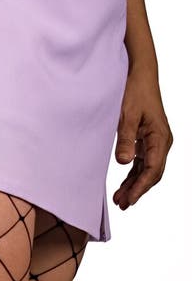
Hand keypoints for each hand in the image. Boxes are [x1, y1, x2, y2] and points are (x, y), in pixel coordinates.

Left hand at [113, 65, 173, 209]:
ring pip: (147, 171)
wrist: (139, 75)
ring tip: (119, 201)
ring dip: (134, 186)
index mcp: (160, 137)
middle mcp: (162, 142)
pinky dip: (133, 177)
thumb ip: (126, 139)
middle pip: (152, 174)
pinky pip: (142, 164)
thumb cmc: (135, 91)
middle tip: (121, 205)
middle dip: (137, 191)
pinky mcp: (147, 142)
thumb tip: (124, 162)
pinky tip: (123, 187)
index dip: (141, 187)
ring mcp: (155, 143)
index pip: (153, 169)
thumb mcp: (127, 115)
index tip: (129, 200)